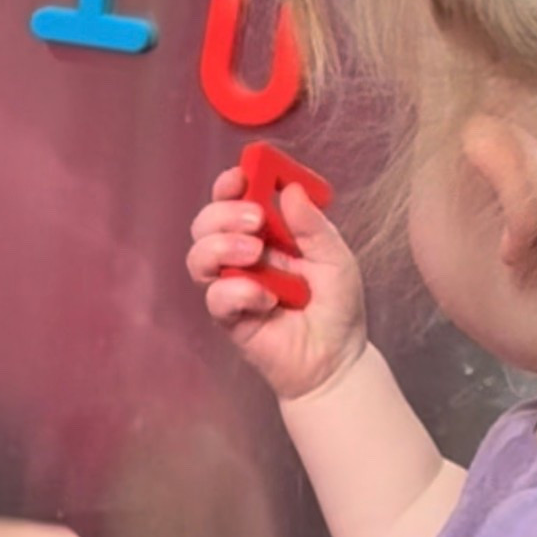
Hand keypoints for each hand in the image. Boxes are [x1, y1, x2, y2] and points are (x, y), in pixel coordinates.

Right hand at [188, 165, 367, 402]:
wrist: (337, 361)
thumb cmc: (337, 307)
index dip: (229, 184)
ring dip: (221, 246)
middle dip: (223, 214)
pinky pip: (215, 298)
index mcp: (267, 234)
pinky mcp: (229, 318)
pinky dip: (238, 292)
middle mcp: (242, 256)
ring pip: (199, 256)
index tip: (240, 176)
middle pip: (206, 223)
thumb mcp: (336, 258)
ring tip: (255, 253)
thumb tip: (290, 190)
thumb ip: (313, 226)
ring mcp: (232, 286)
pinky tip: (267, 299)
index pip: (234, 200)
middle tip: (255, 220)